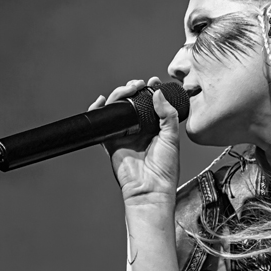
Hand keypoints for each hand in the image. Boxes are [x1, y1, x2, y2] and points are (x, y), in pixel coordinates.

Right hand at [89, 77, 180, 205]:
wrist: (151, 189)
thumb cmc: (165, 170)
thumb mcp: (172, 138)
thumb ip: (167, 115)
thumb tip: (158, 93)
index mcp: (156, 128)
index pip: (151, 103)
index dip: (151, 90)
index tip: (153, 81)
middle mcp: (139, 130)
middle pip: (132, 102)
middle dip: (133, 89)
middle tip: (139, 84)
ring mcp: (125, 135)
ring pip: (117, 108)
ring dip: (120, 94)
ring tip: (128, 88)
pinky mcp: (111, 142)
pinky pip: (102, 123)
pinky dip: (98, 110)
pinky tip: (101, 101)